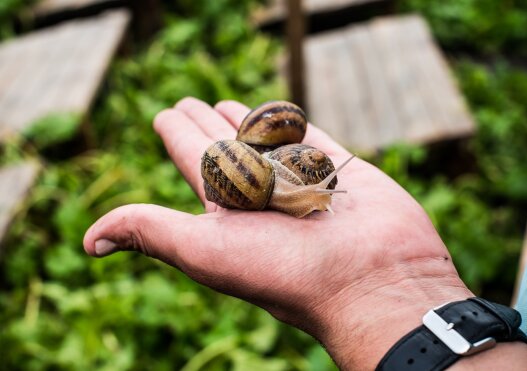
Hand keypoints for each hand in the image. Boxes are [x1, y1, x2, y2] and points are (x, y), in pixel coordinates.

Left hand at [83, 97, 471, 369]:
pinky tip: (281, 114)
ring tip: (229, 105)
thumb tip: (90, 241)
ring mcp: (303, 182)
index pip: (194, 161)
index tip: (166, 113)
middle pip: (228, 149)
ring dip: (248, 123)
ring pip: (269, 144)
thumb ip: (152, 232)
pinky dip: (295, 128)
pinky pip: (312, 141)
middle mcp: (263, 196)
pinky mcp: (341, 172)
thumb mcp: (208, 252)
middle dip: (207, 124)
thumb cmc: (289, 272)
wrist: (373, 279)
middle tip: (191, 104)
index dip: (177, 134)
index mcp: (229, 211)